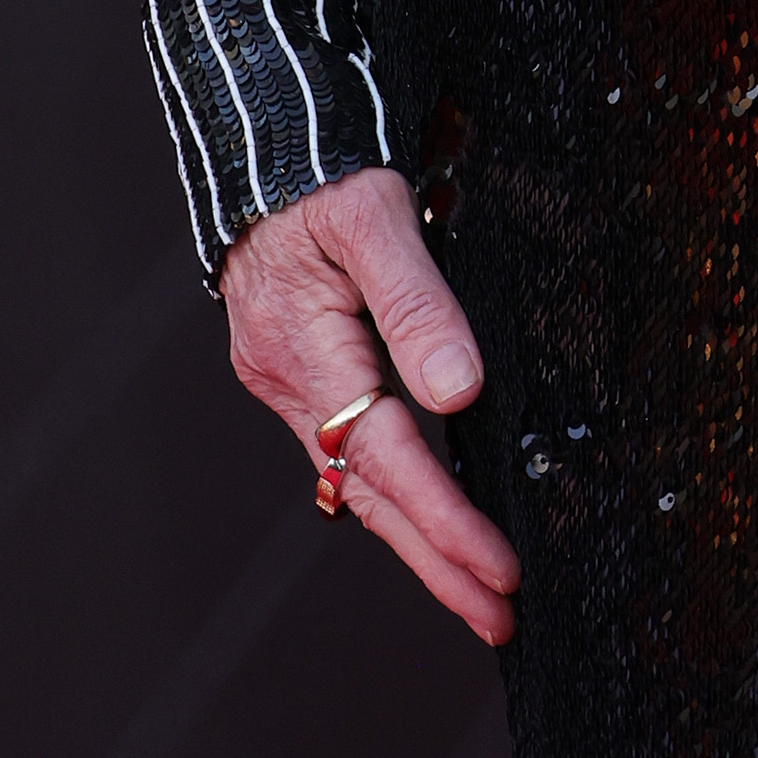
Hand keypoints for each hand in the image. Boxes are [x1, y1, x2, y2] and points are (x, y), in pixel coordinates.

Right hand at [220, 164, 520, 640]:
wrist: (257, 139)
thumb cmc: (319, 166)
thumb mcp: (374, 213)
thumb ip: (417, 301)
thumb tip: (459, 393)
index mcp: (303, 349)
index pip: (386, 457)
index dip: (445, 521)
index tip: (499, 571)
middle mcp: (286, 380)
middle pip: (368, 494)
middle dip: (436, 563)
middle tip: (498, 618)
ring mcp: (285, 381)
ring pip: (355, 481)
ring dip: (417, 537)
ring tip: (476, 588)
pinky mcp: (296, 369)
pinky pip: (346, 449)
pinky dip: (391, 491)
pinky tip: (425, 513)